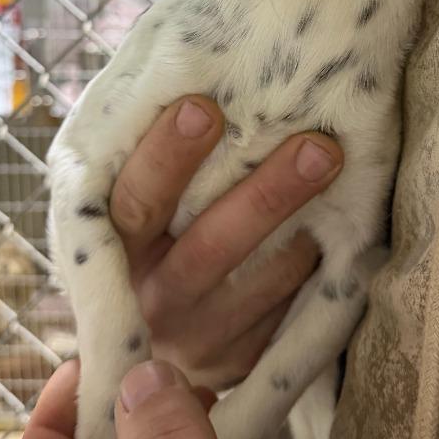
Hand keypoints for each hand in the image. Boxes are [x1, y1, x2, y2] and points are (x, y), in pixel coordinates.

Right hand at [109, 96, 342, 389]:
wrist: (169, 301)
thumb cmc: (163, 207)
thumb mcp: (134, 178)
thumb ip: (145, 144)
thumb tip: (198, 75)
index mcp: (105, 245)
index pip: (131, 203)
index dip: (165, 158)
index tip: (203, 104)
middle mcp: (143, 300)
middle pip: (203, 250)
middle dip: (263, 197)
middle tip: (316, 146)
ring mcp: (189, 339)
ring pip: (251, 285)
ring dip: (298, 226)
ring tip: (333, 166)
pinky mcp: (231, 363)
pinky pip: (278, 322)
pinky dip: (305, 272)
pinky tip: (329, 229)